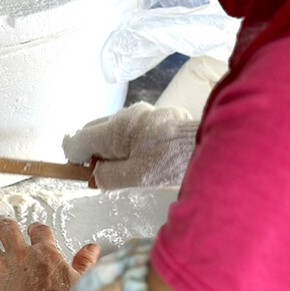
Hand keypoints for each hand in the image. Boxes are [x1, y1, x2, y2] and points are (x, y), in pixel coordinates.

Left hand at [0, 219, 99, 290]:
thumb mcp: (83, 283)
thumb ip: (86, 264)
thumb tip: (93, 249)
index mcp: (46, 254)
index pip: (40, 232)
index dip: (37, 231)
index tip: (37, 232)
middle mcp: (22, 256)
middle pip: (9, 229)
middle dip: (3, 225)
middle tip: (0, 224)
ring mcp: (2, 270)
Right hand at [62, 102, 198, 188]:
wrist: (215, 144)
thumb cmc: (172, 162)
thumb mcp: (135, 177)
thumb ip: (108, 176)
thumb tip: (94, 175)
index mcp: (115, 129)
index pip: (79, 139)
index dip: (74, 158)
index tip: (82, 173)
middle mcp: (125, 115)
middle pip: (93, 132)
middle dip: (92, 151)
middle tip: (104, 173)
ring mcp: (143, 113)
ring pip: (113, 129)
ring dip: (112, 147)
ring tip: (127, 167)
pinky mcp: (159, 116)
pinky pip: (132, 128)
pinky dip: (129, 142)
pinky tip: (146, 157)